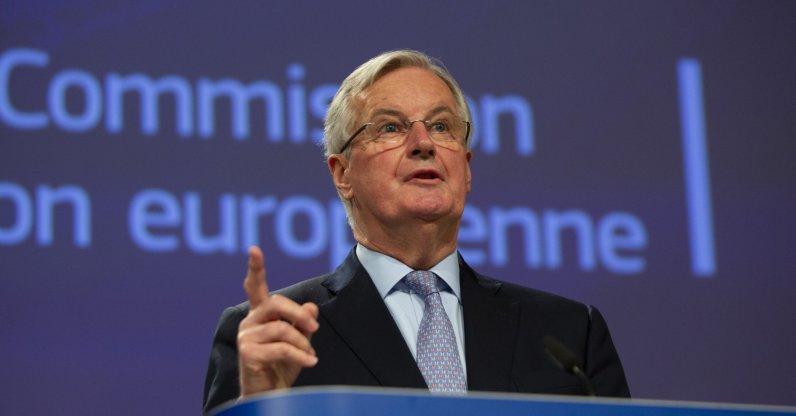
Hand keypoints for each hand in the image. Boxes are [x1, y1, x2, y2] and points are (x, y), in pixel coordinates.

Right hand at [237, 246, 318, 396]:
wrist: (269, 396)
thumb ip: (302, 323)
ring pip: (281, 329)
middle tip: (315, 329)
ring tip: (310, 356)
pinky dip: (300, 355)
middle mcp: (249, 322)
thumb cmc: (281, 367)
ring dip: (302, 343)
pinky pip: (281, 348)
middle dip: (298, 314)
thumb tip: (311, 307)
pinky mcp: (248, 352)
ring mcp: (246, 337)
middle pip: (276, 303)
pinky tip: (310, 362)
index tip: (254, 250)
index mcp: (259, 315)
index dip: (255, 268)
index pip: (256, 287)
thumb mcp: (298, 342)